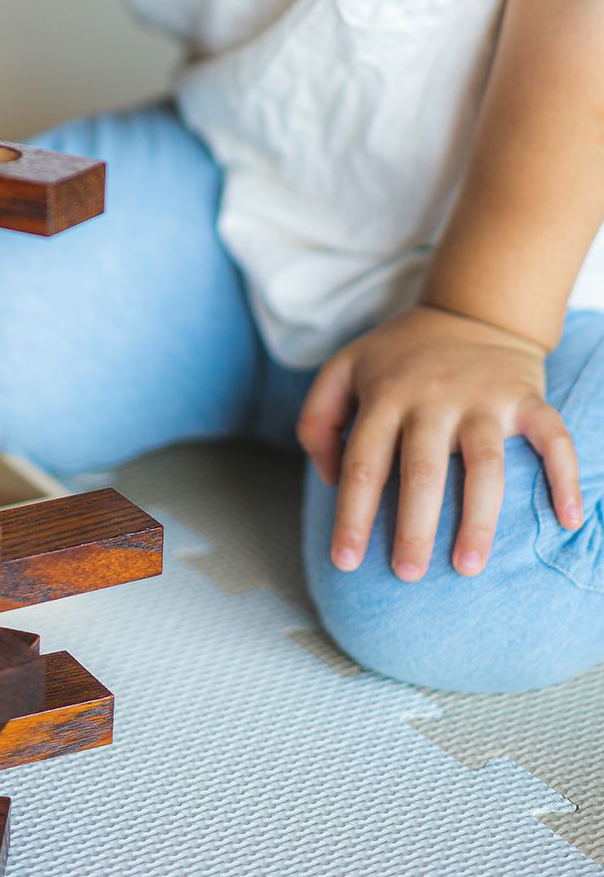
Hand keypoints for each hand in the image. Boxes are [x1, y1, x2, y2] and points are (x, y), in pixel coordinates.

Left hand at [297, 305, 582, 580]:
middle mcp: (432, 399)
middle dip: (414, 528)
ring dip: (478, 520)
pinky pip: (552, 438)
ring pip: (484, 466)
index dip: (352, 516)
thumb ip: (316, 423)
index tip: (346, 561)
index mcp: (384, 398)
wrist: (469, 309)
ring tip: (467, 567)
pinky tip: (567, 518)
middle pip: (421, 472)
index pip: (362, 465)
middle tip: (407, 574)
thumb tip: (328, 481)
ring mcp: (483, 399)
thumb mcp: (339, 372)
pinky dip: (565, 476)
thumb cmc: (396, 356)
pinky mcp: (525, 398)